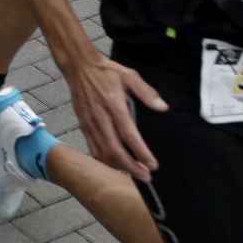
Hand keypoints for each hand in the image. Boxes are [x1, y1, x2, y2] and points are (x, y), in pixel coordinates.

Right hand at [64, 52, 167, 179]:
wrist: (79, 67)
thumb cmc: (106, 71)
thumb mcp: (129, 75)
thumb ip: (147, 92)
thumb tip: (163, 107)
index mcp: (113, 104)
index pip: (128, 135)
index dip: (141, 152)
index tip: (152, 164)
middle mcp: (100, 117)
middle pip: (115, 150)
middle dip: (131, 167)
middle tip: (146, 176)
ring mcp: (89, 123)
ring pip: (102, 153)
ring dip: (119, 166)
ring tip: (134, 172)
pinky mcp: (83, 126)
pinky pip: (93, 148)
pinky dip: (105, 161)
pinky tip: (117, 164)